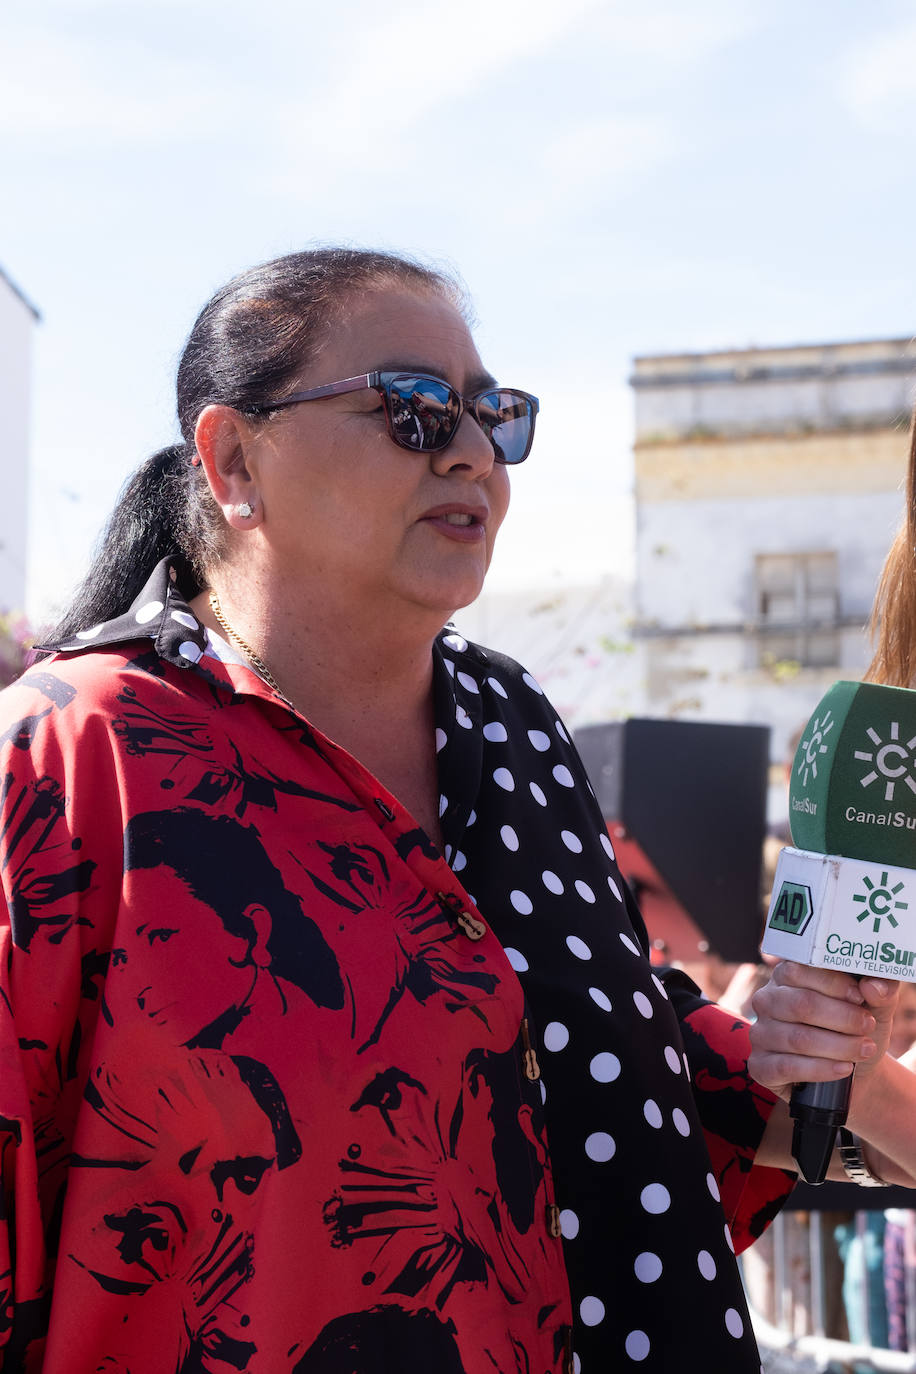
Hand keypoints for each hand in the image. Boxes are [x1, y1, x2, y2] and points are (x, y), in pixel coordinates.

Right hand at [747, 961, 899, 1102]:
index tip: (860, 996)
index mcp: (786, 978)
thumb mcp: (875, 1007)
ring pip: (798, 1038)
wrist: (854, 1074)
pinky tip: (844, 1069)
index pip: (799, 971)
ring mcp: (760, 1034)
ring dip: (838, 1046)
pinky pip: (787, 1067)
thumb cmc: (856, 1031)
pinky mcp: (761, 1066)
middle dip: (841, 1017)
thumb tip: (873, 986)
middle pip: (800, 1004)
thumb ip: (881, 991)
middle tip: (868, 1026)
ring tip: (865, 1049)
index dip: (832, 983)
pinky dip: (821, 1069)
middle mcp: (767, 1002)